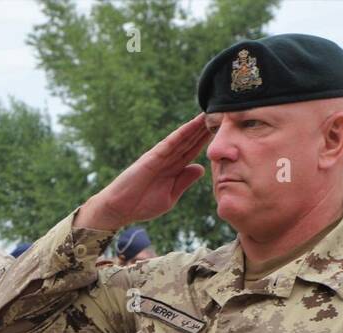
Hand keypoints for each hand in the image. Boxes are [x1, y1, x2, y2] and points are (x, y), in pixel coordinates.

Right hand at [75, 113, 211, 232]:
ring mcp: (160, 157)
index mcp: (174, 169)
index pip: (194, 151)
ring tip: (210, 113)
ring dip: (196, 126)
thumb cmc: (142, 205)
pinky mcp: (152, 157)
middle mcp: (168, 159)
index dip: (207, 140)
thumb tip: (201, 168)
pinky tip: (192, 124)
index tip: (222, 130)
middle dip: (205, 128)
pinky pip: (170, 143)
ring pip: (183, 138)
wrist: (120, 209)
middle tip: (222, 114)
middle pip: (191, 141)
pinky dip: (181, 133)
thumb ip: (184, 181)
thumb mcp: (170, 196)